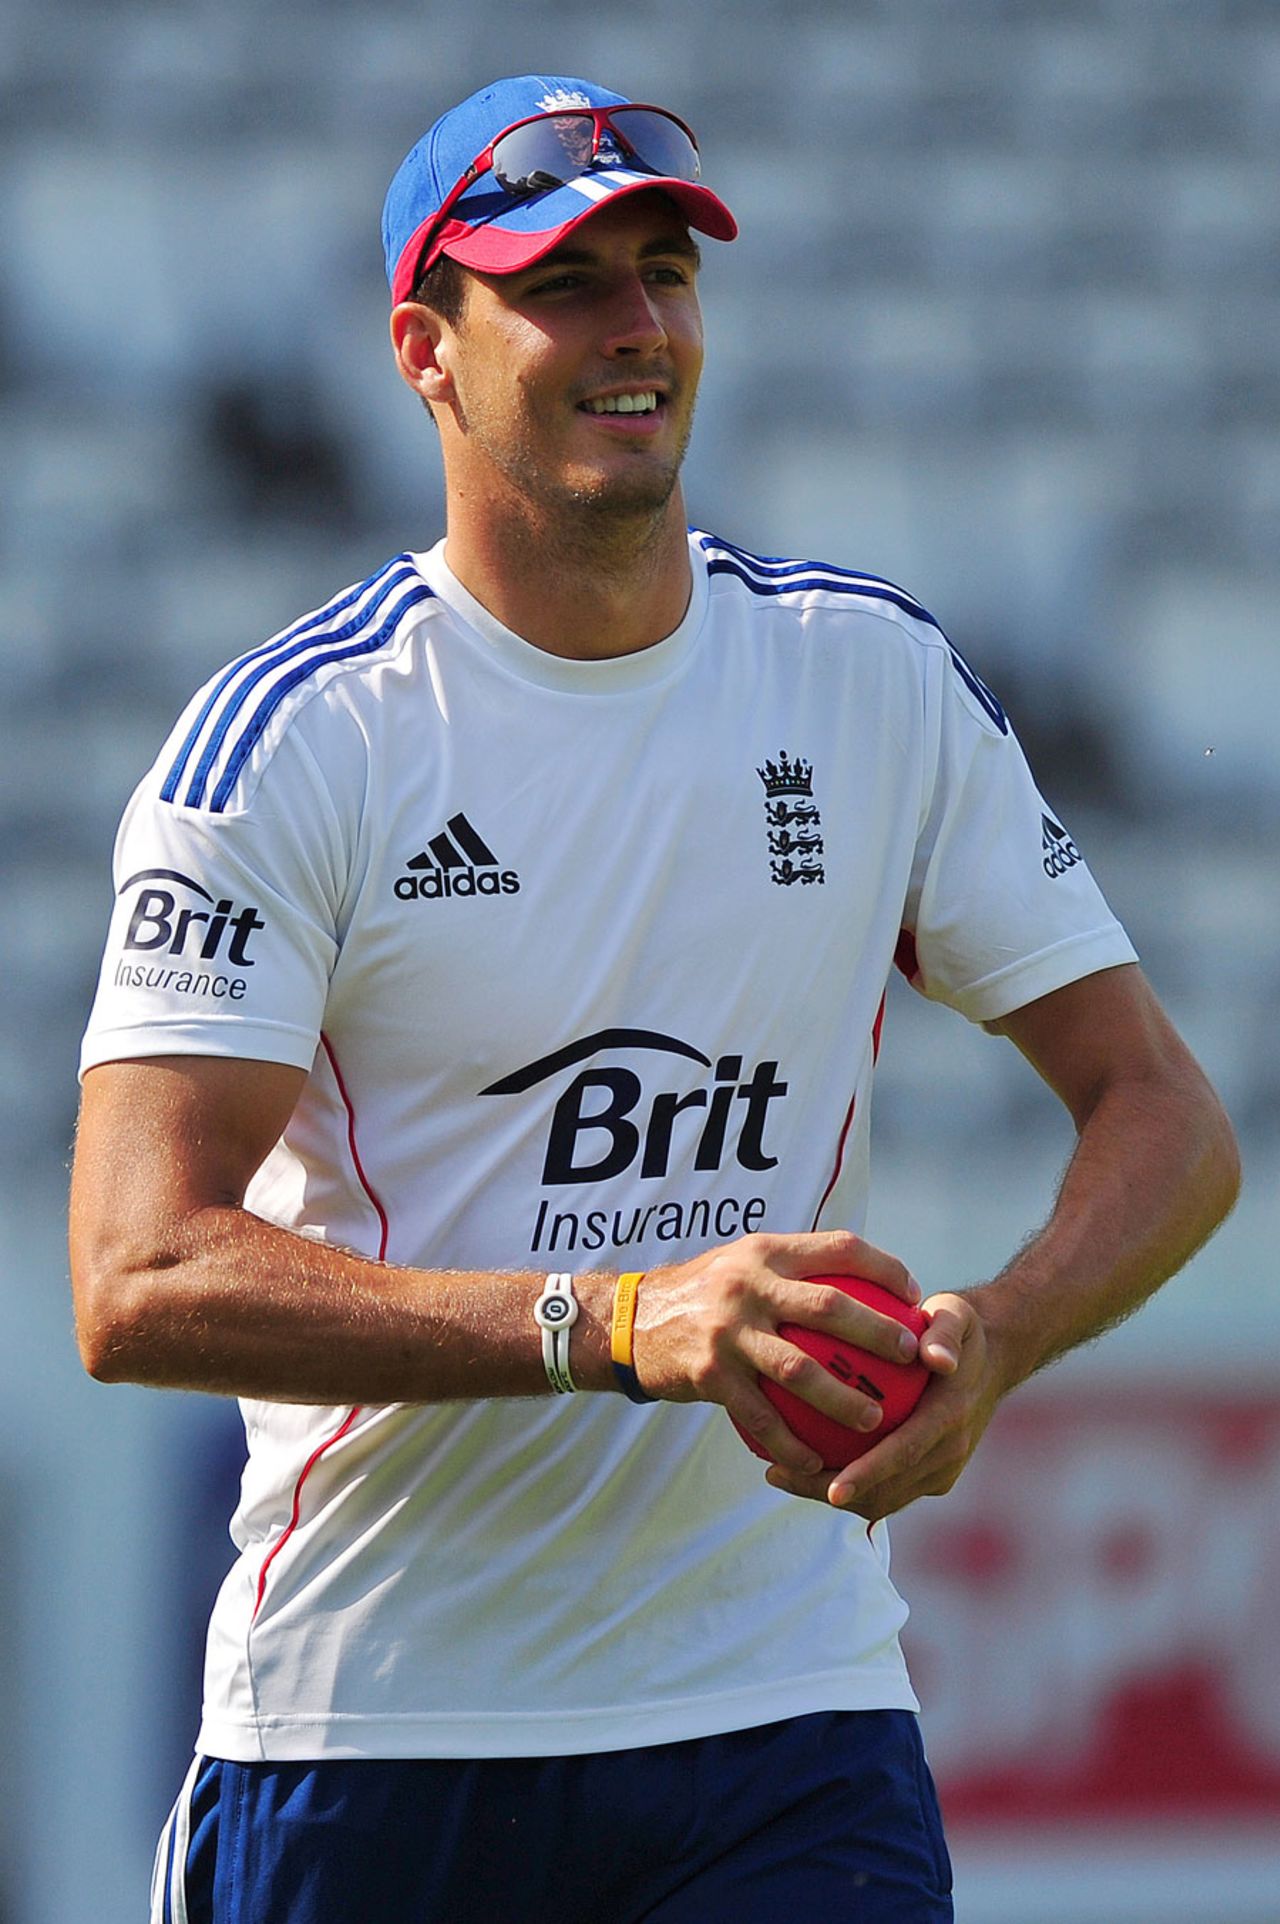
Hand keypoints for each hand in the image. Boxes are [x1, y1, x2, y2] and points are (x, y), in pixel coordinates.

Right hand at [630, 1230, 922, 1474]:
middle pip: (829, 1307)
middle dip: (878, 1333)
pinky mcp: (710, 1374)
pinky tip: (817, 1461)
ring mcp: (728, 1332)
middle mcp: (748, 1285)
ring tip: (875, 1420)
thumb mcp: (744, 1264)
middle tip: (911, 1356)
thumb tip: (866, 1284)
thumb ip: (793, 1270)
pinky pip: (761, 1417)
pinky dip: (791, 1443)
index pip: (838, 1248)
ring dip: (843, 1398)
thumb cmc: (704, 1294)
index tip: (914, 1296)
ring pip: (799, 1369)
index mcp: (765, 1252)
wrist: (631, 1321)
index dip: (884, 1269)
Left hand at [762, 1291, 1005, 1519]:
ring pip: (885, 1498)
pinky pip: (888, 1488)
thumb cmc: (960, 1328)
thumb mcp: (955, 1315)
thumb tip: (937, 1357)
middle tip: (779, 1474)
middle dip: (833, 1492)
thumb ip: (944, 1333)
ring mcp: (942, 1468)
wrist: (994, 1357)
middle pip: (888, 1489)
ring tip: (780, 1473)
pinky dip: (849, 1485)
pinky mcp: (932, 1474)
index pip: (906, 1452)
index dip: (869, 1474)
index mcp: (951, 1417)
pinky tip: (804, 1462)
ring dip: (834, 1494)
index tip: (831, 1488)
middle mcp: (949, 1451)